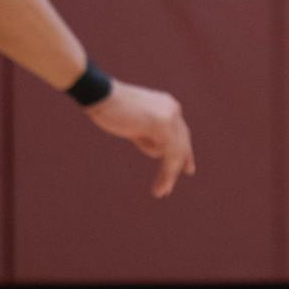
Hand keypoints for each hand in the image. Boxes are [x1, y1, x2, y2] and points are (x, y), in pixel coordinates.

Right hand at [84, 80, 195, 197]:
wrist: (100, 95)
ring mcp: (170, 116)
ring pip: (176, 152)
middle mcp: (173, 109)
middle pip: (182, 143)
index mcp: (167, 106)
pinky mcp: (162, 124)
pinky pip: (170, 154)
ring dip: (169, 175)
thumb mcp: (134, 126)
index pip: (181, 133)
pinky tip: (161, 187)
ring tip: (160, 192)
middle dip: (178, 166)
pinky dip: (167, 173)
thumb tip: (157, 150)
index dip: (184, 152)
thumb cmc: (111, 109)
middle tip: (170, 187)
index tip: (187, 169)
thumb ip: (147, 135)